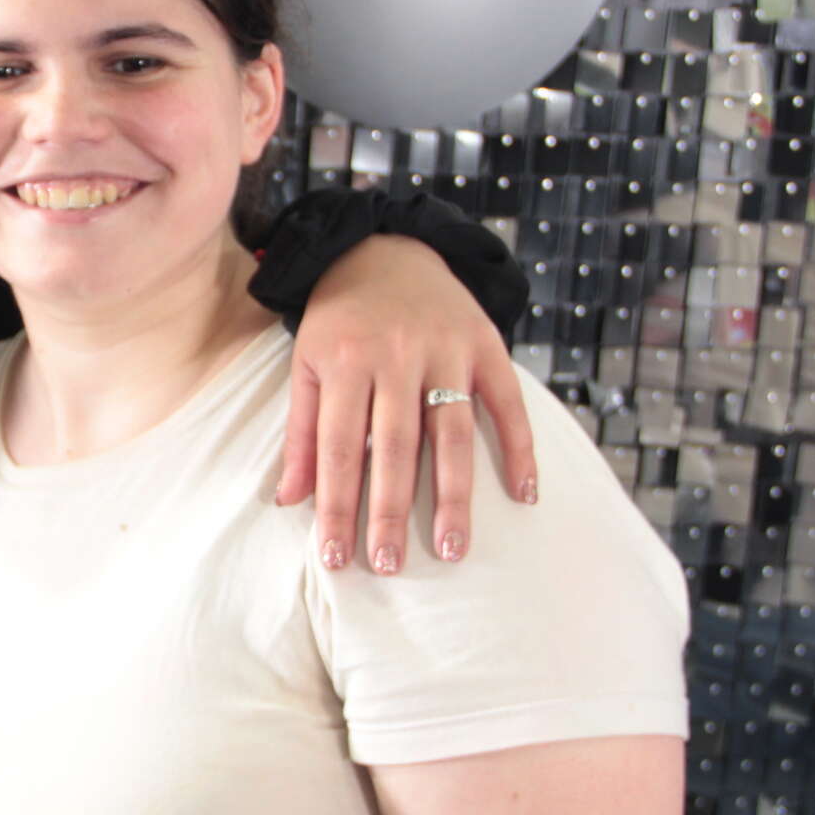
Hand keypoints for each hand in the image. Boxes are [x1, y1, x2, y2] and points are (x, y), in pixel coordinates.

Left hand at [276, 235, 537, 570]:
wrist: (385, 249)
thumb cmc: (339, 320)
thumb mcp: (306, 364)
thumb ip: (301, 432)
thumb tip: (290, 500)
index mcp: (344, 360)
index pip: (338, 448)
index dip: (337, 505)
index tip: (337, 557)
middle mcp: (395, 356)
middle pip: (394, 447)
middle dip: (391, 511)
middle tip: (390, 565)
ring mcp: (445, 349)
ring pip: (451, 433)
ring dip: (454, 496)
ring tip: (452, 549)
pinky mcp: (486, 343)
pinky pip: (507, 402)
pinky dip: (519, 448)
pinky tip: (524, 493)